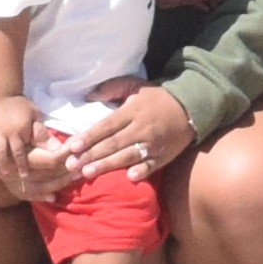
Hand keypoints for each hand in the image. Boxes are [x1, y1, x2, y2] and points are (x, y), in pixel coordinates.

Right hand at [0, 94, 54, 200]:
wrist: (2, 92)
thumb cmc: (21, 105)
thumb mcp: (35, 115)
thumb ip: (41, 132)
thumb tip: (55, 147)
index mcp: (20, 130)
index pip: (21, 152)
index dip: (23, 165)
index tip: (26, 175)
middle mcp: (6, 133)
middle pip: (8, 155)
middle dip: (12, 167)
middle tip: (15, 178)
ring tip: (4, 173)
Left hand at [63, 80, 195, 181]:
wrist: (191, 106)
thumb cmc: (157, 97)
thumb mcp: (136, 85)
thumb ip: (112, 87)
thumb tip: (88, 95)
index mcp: (133, 110)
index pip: (107, 125)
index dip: (90, 136)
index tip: (73, 146)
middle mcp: (141, 128)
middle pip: (113, 143)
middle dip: (91, 154)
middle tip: (72, 165)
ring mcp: (153, 143)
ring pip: (127, 156)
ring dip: (107, 165)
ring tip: (87, 173)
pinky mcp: (163, 155)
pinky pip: (151, 164)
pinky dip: (142, 171)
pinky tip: (129, 177)